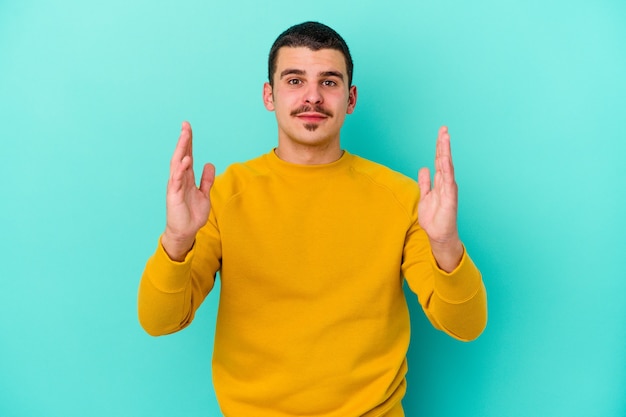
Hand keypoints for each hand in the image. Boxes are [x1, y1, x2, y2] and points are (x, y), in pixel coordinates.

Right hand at [161, 121, 214, 260]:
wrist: (186, 231)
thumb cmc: (192, 214)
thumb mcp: (204, 194)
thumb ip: (206, 180)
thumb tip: (209, 164)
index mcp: (187, 177)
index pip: (188, 155)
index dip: (188, 142)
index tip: (188, 127)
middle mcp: (180, 179)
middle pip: (181, 155)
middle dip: (183, 140)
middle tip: (185, 125)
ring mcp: (176, 186)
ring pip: (177, 164)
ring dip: (181, 150)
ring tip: (185, 136)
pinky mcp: (174, 196)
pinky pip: (177, 180)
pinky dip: (181, 170)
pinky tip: (185, 160)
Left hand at [418, 126, 463, 271]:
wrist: (439, 235)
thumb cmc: (434, 217)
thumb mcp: (425, 196)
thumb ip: (425, 182)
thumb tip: (424, 168)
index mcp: (440, 182)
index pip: (439, 160)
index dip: (439, 146)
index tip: (441, 132)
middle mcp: (446, 183)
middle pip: (444, 160)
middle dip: (443, 144)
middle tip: (444, 129)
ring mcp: (448, 190)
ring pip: (447, 167)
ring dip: (445, 152)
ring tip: (445, 138)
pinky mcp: (449, 198)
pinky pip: (447, 182)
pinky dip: (447, 170)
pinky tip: (445, 160)